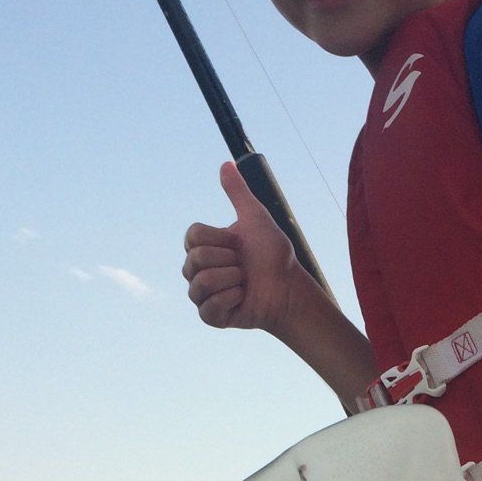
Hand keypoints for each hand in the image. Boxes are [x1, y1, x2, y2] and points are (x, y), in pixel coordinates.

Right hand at [182, 161, 300, 335]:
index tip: (237, 243)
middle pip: (195, 258)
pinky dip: (231, 299)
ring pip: (199, 283)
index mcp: (204, 247)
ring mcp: (202, 295)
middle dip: (228, 260)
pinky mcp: (211, 316)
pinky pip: (209, 307)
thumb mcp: (256, 218)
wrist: (288, 288)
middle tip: (243, 265)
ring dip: (231, 279)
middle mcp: (198, 270)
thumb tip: (225, 163)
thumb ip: (238, 193)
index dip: (219, 238)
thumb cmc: (273, 255)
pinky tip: (242, 298)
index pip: (193, 235)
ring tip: (244, 281)